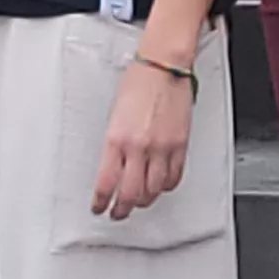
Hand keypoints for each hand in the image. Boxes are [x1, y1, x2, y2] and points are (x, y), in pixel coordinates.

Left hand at [91, 52, 197, 219]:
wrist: (164, 65)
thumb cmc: (138, 82)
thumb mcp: (114, 115)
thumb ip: (114, 144)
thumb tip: (113, 167)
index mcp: (116, 139)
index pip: (105, 183)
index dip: (100, 202)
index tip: (98, 207)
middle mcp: (138, 147)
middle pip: (130, 194)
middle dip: (121, 209)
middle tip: (117, 213)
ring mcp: (161, 148)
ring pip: (153, 191)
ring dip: (143, 201)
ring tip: (138, 203)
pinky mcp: (180, 146)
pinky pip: (173, 178)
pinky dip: (165, 187)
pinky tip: (160, 187)